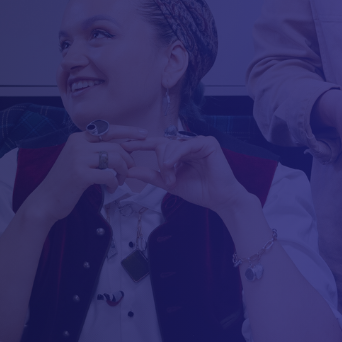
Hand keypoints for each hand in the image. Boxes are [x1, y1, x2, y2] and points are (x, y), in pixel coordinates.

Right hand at [20, 125, 146, 227]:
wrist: (45, 200)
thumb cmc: (65, 182)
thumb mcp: (78, 160)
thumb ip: (95, 152)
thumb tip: (123, 149)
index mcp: (78, 138)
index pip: (108, 129)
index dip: (129, 132)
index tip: (144, 136)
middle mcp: (78, 144)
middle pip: (115, 146)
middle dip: (128, 160)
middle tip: (127, 173)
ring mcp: (78, 158)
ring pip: (115, 159)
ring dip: (123, 172)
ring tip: (119, 182)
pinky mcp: (81, 174)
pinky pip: (109, 175)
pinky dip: (114, 184)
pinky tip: (110, 190)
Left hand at [122, 133, 250, 219]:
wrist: (219, 199)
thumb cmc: (198, 191)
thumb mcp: (169, 183)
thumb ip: (151, 175)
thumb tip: (129, 171)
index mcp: (179, 152)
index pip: (156, 144)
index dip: (140, 145)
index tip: (123, 146)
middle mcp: (187, 144)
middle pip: (162, 144)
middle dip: (160, 162)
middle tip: (167, 180)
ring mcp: (198, 142)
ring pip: (172, 145)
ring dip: (167, 162)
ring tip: (172, 178)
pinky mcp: (208, 142)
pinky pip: (185, 145)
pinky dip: (176, 155)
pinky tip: (172, 165)